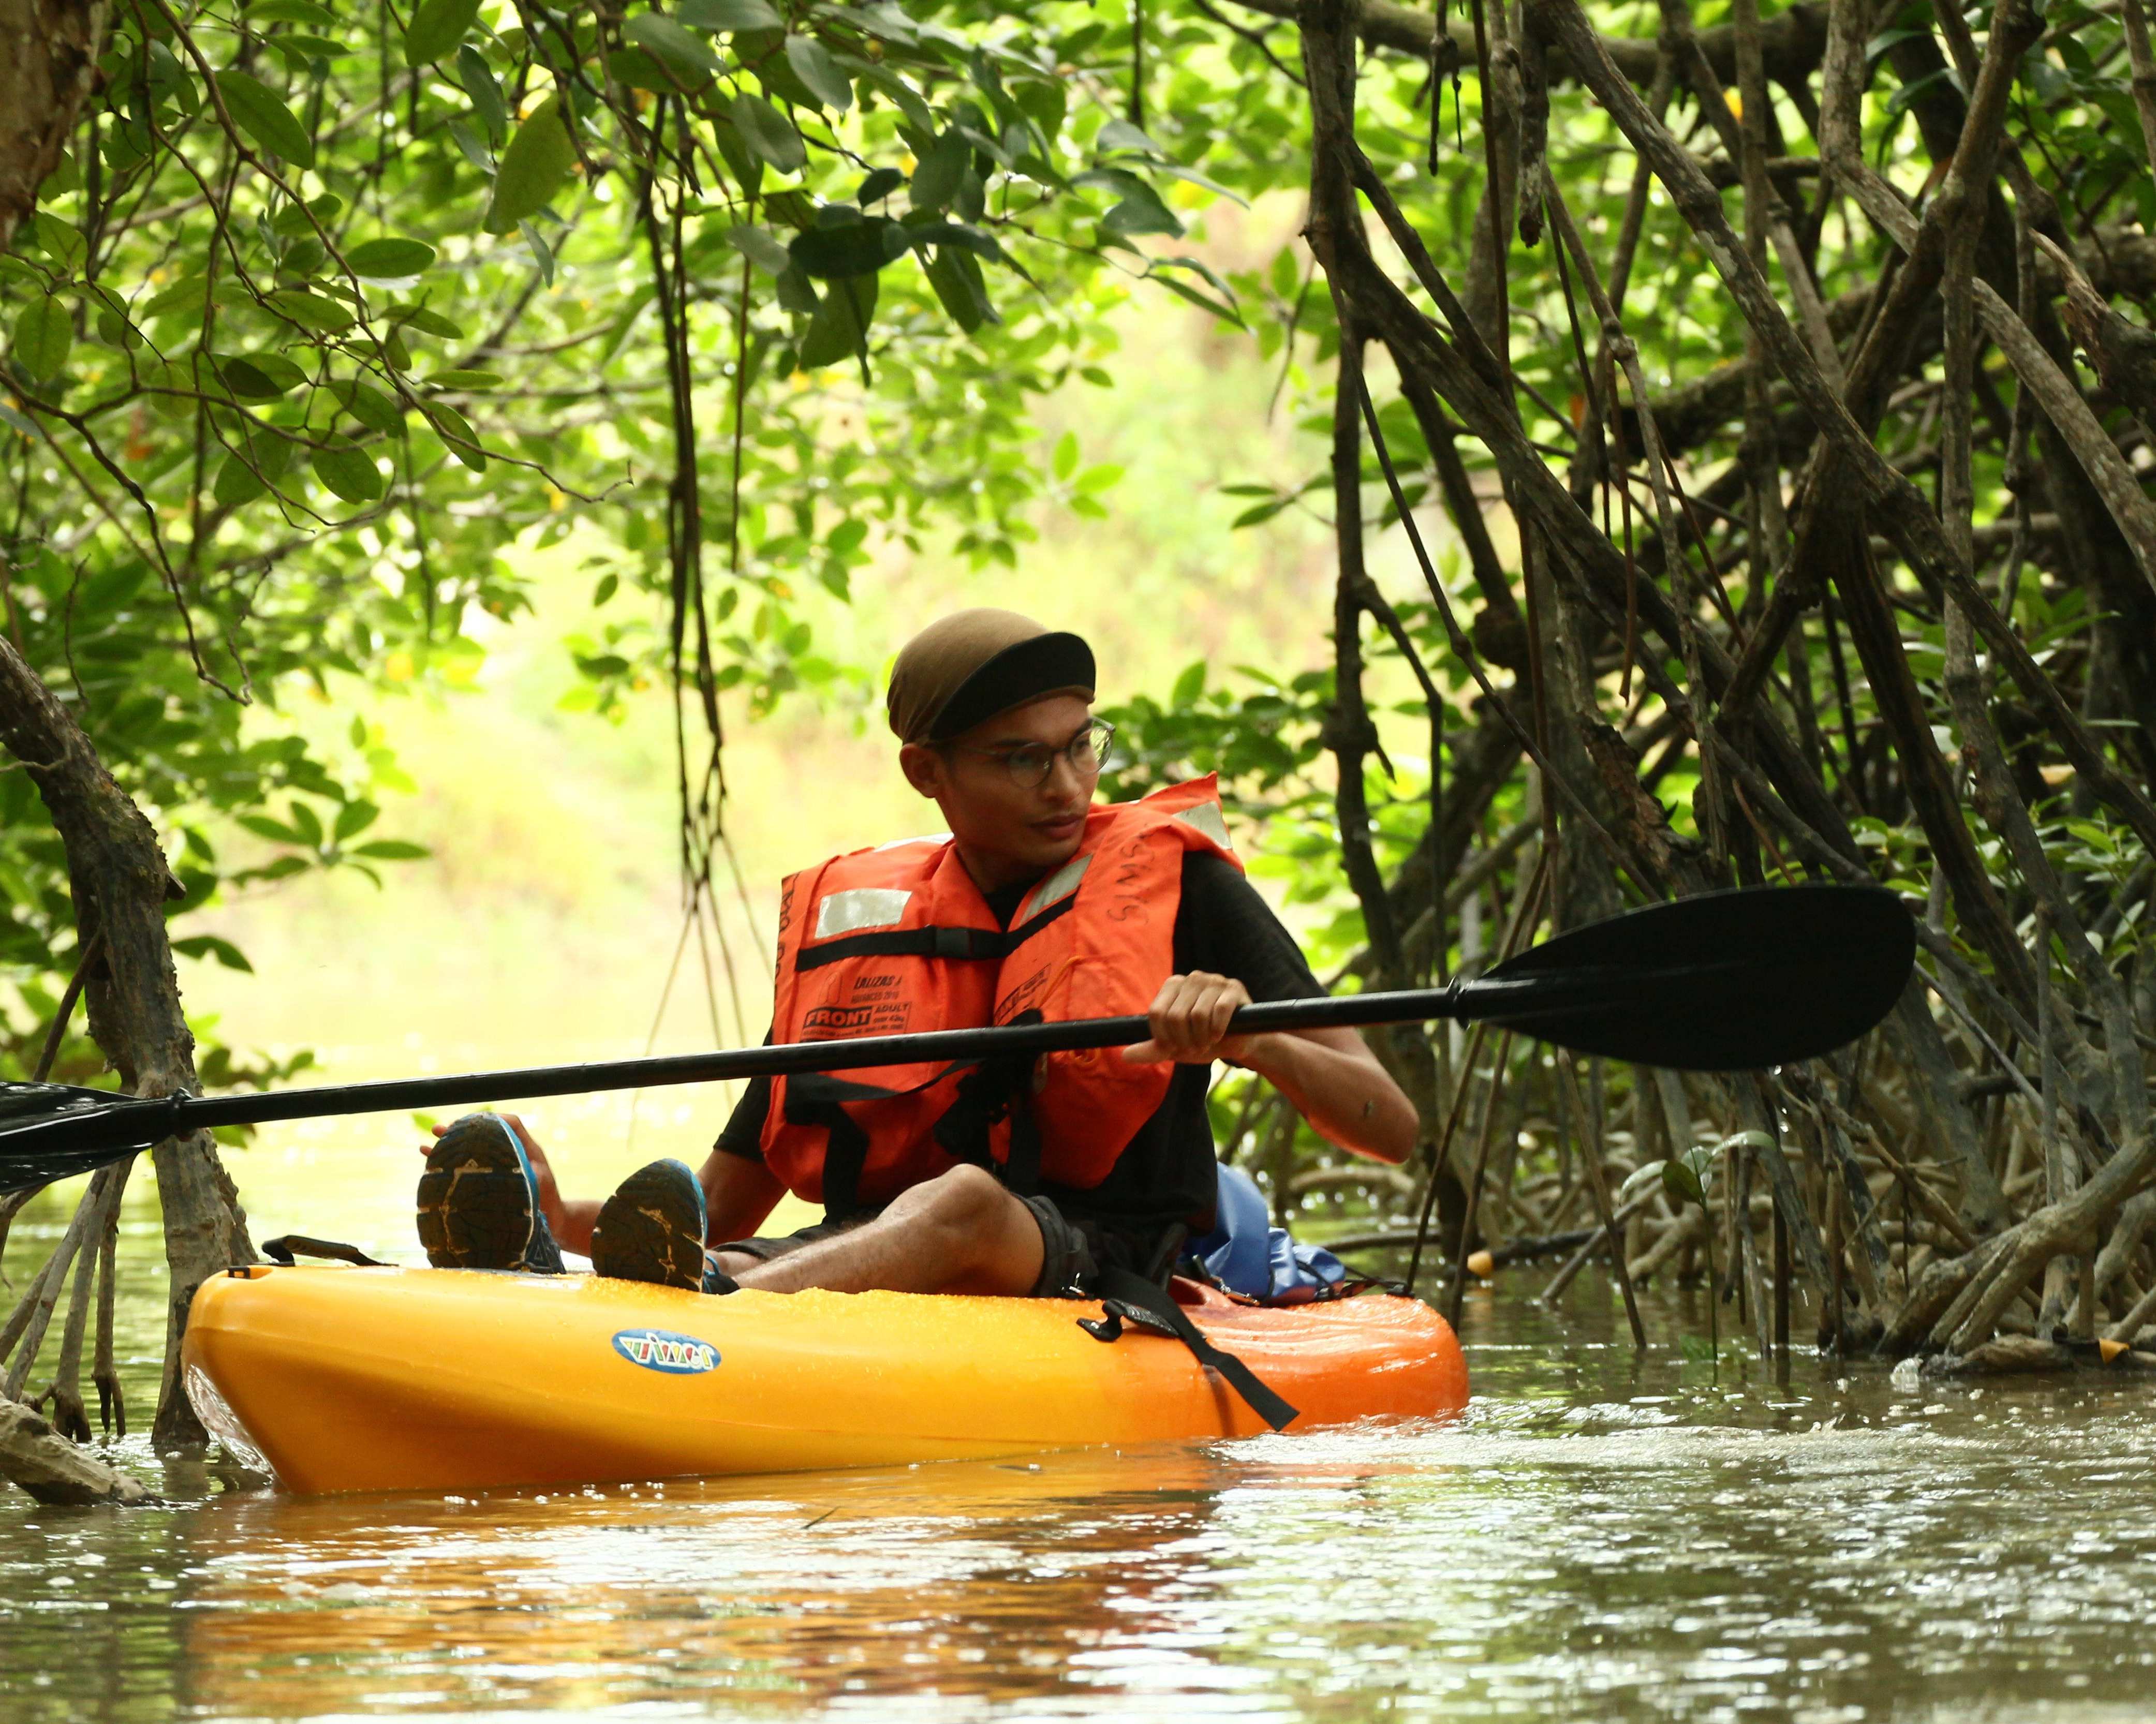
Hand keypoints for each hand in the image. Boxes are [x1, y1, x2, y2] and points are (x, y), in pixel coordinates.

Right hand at [426, 1112, 562, 1219]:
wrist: (554, 1220)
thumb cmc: (549, 1202)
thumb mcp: (540, 1185)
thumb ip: (529, 1175)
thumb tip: (510, 1172)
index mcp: (526, 1149)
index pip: (511, 1123)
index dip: (492, 1119)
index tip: (471, 1121)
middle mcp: (511, 1154)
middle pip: (485, 1135)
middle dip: (461, 1131)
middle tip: (439, 1129)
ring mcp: (499, 1167)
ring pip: (471, 1150)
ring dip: (450, 1145)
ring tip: (428, 1141)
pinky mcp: (489, 1181)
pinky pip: (466, 1168)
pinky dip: (449, 1164)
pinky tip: (428, 1159)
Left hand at [1120, 971, 1259, 1065]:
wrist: (1237, 1043)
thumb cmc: (1202, 1041)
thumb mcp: (1175, 1048)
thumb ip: (1151, 1050)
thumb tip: (1125, 1056)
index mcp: (1173, 985)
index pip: (1156, 1013)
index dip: (1164, 1037)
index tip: (1175, 1047)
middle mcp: (1192, 978)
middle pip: (1175, 1016)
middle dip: (1185, 1040)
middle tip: (1195, 1046)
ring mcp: (1214, 980)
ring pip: (1198, 1015)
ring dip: (1202, 1038)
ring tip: (1207, 1041)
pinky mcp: (1234, 988)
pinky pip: (1220, 1011)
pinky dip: (1218, 1030)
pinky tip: (1220, 1035)